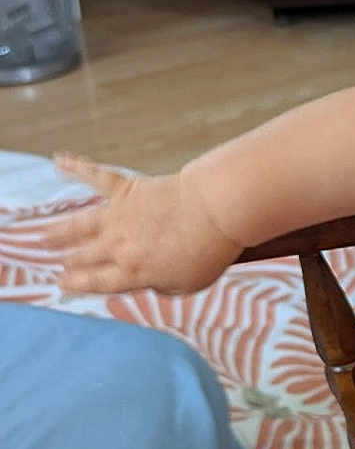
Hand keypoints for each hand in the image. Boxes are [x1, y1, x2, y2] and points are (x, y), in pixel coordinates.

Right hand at [44, 153, 244, 294]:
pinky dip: (77, 168)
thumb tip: (150, 283)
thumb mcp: (188, 284)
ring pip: (80, 225)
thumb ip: (163, 287)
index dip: (78, 284)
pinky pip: (96, 177)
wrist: (216, 212)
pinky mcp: (127, 190)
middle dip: (71, 262)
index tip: (63, 285)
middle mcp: (119, 246)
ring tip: (44, 237)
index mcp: (134, 272)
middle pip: (86, 256)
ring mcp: (119, 216)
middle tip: (61, 264)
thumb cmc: (209, 251)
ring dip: (60, 232)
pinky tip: (60, 161)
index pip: (97, 282)